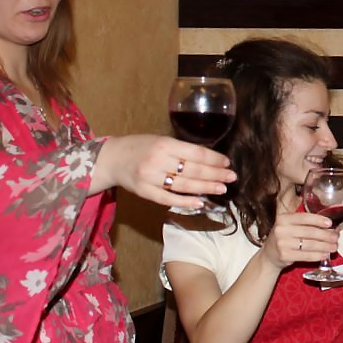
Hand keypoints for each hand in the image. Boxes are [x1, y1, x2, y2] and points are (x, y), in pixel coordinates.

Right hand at [92, 135, 235, 208]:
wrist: (111, 158)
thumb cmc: (141, 147)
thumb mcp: (161, 140)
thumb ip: (182, 149)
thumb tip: (210, 158)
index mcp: (164, 144)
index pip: (196, 153)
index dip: (214, 159)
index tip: (227, 163)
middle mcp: (157, 161)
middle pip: (193, 170)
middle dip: (215, 174)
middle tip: (231, 177)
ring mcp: (150, 178)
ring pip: (183, 185)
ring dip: (205, 188)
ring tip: (222, 188)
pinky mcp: (144, 192)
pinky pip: (168, 199)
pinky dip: (185, 202)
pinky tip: (200, 202)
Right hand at [261, 210, 337, 269]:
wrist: (268, 255)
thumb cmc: (284, 237)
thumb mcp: (289, 225)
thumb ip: (304, 223)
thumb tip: (329, 225)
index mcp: (284, 218)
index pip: (305, 217)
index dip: (319, 220)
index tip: (330, 223)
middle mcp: (281, 229)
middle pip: (310, 232)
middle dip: (326, 235)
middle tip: (336, 237)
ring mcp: (282, 243)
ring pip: (309, 244)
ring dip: (325, 246)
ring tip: (334, 247)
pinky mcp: (285, 256)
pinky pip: (305, 256)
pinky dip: (317, 256)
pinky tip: (325, 255)